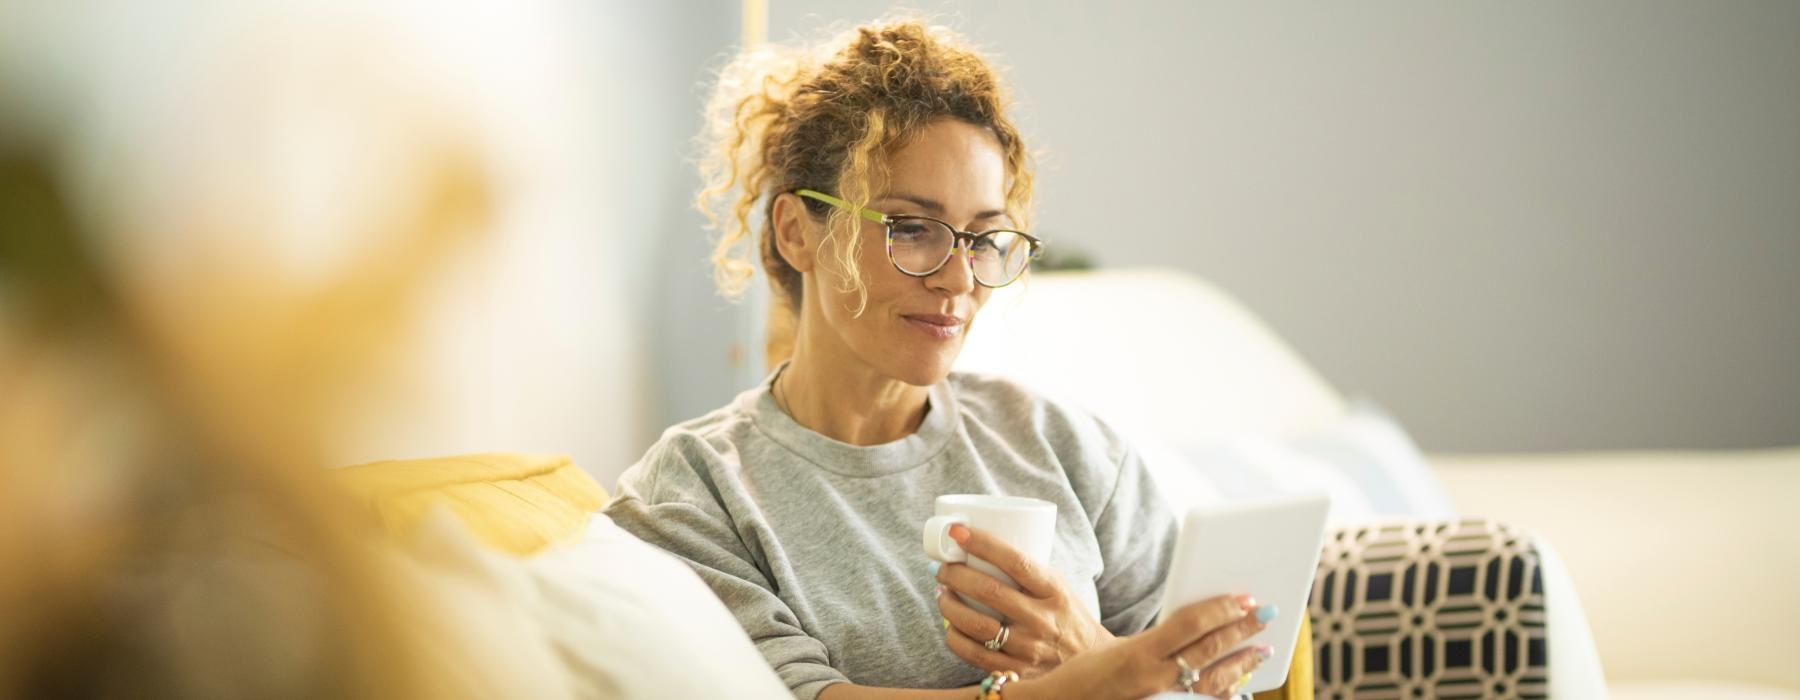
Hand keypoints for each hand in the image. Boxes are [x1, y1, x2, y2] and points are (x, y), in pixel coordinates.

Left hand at [934, 524, 1112, 677]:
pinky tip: (950, 626)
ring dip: (950, 605)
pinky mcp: (1017, 671)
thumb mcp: (1057, 584)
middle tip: (943, 568)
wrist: (1087, 659)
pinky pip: (974, 653)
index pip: (1015, 561)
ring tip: (943, 594)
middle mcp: (1042, 620)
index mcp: (1053, 591)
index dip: (983, 544)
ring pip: (976, 625)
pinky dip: (954, 636)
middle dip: (956, 575)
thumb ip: (1026, 568)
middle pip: (988, 591)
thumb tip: (977, 547)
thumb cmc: (1065, 613)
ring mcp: (1029, 648)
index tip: (958, 532)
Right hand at [1002, 594, 1276, 699]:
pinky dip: (1224, 694)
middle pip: (1209, 651)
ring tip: (1262, 649)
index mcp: (1137, 653)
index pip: (1191, 625)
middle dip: (1242, 630)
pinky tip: (1239, 687)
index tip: (1245, 597)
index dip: (1222, 609)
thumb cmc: (1084, 676)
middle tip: (1267, 614)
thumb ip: (1158, 639)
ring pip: (1213, 682)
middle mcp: (1152, 680)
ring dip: (1241, 664)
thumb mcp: (1116, 649)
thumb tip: (1197, 623)